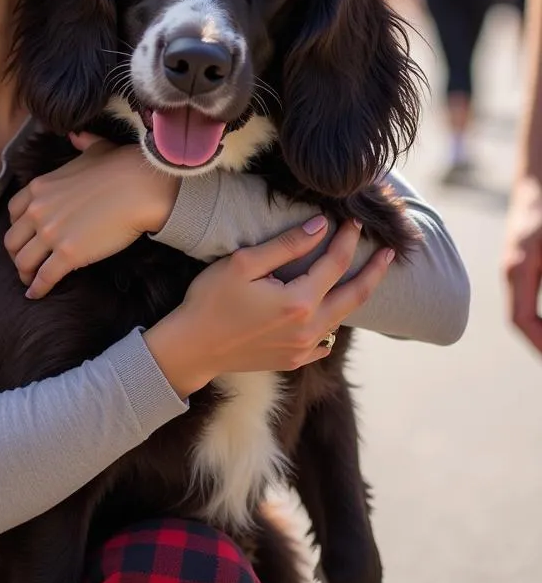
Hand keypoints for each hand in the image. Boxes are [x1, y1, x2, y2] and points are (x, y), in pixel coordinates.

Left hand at [6, 131, 178, 298]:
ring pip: (23, 261)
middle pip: (12, 240)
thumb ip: (82, 143)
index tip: (26, 238)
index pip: (14, 213)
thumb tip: (77, 135)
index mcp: (40, 188)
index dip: (18, 229)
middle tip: (26, 264)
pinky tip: (37, 295)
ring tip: (31, 283)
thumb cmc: (122, 167)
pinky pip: (44, 277)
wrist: (140, 187)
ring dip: (25, 274)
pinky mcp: (68, 254)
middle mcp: (38, 210)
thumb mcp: (96, 148)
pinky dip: (38, 289)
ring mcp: (51, 233)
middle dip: (17, 254)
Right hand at [144, 216, 393, 397]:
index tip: (354, 222)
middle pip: (354, 295)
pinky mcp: (294, 360)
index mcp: (298, 302)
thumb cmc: (210, 300)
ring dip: (358, 295)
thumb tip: (320, 227)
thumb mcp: (243, 264)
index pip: (335, 263)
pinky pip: (326, 341)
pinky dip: (334, 323)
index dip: (347, 240)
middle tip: (390, 252)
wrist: (192, 347)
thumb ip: (285, 246)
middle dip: (374, 271)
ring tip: (368, 277)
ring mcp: (303, 349)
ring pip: (342, 318)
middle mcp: (309, 328)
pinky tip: (333, 315)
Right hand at [503, 174, 541, 354]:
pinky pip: (533, 299)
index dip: (541, 346)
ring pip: (529, 312)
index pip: (522, 321)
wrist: (539, 178)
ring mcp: (519, 269)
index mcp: (518, 270)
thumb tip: (541, 317)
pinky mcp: (528, 264)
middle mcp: (514, 273)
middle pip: (525, 321)